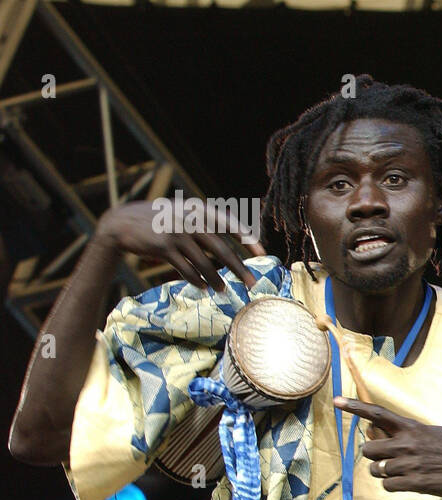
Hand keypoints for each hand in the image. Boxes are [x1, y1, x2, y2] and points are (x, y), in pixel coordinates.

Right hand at [93, 199, 261, 290]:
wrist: (121, 222)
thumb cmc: (159, 220)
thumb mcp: (182, 212)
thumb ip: (205, 223)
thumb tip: (234, 243)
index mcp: (197, 209)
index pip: (229, 224)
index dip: (247, 238)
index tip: (262, 253)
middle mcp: (189, 220)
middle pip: (221, 250)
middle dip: (239, 269)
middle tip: (251, 283)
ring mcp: (176, 234)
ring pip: (204, 264)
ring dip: (216, 280)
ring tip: (223, 290)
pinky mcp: (163, 248)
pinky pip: (186, 269)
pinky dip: (197, 280)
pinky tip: (205, 287)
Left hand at [334, 397, 441, 497]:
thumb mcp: (432, 432)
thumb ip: (408, 432)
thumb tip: (382, 432)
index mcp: (411, 427)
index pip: (377, 414)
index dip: (354, 407)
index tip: (336, 401)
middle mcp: (407, 442)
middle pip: (368, 449)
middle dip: (374, 457)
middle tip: (387, 460)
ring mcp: (410, 463)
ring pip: (376, 469)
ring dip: (384, 473)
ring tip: (402, 472)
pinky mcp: (414, 482)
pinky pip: (387, 485)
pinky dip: (394, 486)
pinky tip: (409, 483)